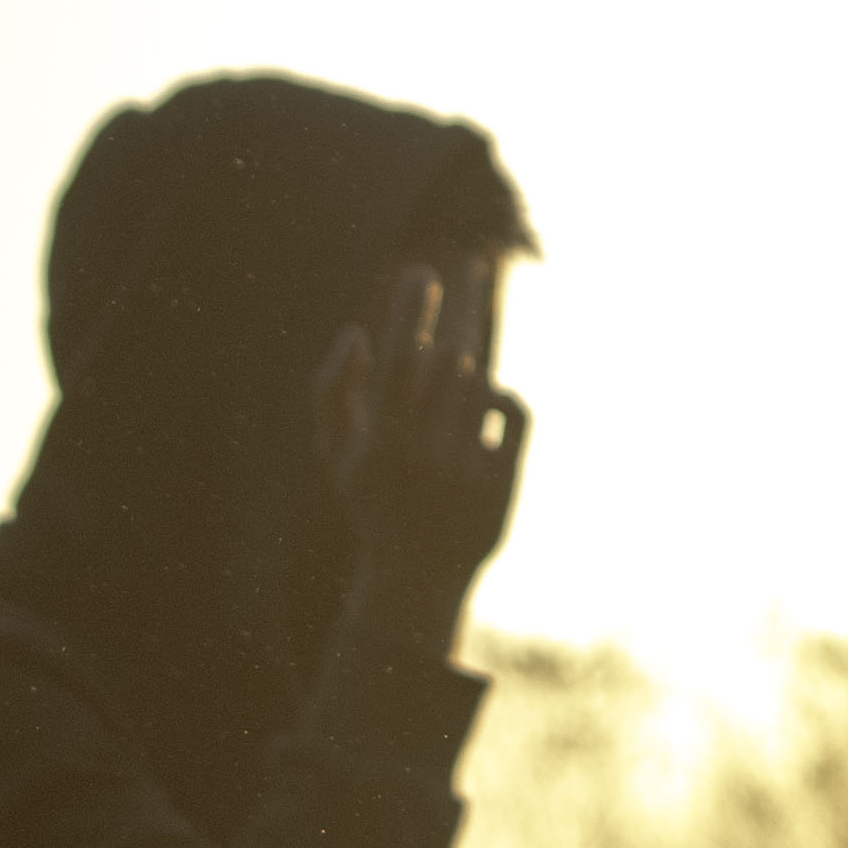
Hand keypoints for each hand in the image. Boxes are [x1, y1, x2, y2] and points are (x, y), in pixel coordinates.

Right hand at [311, 261, 527, 659]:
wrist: (417, 579)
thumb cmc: (374, 501)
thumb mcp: (338, 452)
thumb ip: (332, 390)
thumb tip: (357, 333)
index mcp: (377, 441)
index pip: (396, 363)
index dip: (408, 314)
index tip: (422, 271)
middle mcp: (422, 453)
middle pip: (449, 361)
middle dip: (455, 320)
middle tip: (465, 268)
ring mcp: (466, 468)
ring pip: (481, 382)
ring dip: (469, 377)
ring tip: (453, 404)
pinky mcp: (503, 480)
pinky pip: (515, 409)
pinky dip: (504, 399)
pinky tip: (488, 407)